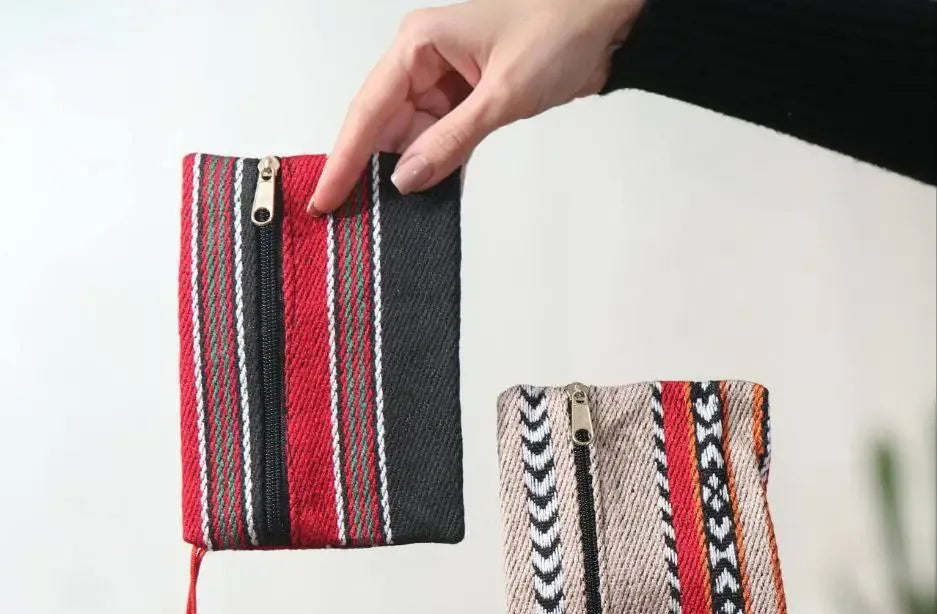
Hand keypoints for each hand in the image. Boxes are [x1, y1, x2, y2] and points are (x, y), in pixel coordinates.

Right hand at [309, 0, 642, 212]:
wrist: (608, 23)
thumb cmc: (560, 32)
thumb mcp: (502, 94)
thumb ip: (452, 140)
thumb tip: (407, 179)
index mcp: (419, 42)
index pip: (368, 109)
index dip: (344, 158)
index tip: (324, 198)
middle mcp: (423, 58)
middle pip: (382, 126)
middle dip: (371, 170)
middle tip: (352, 219)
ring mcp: (444, 80)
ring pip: (409, 137)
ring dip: (410, 172)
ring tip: (394, 213)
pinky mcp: (466, 99)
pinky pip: (438, 139)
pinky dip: (437, 166)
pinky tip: (430, 195)